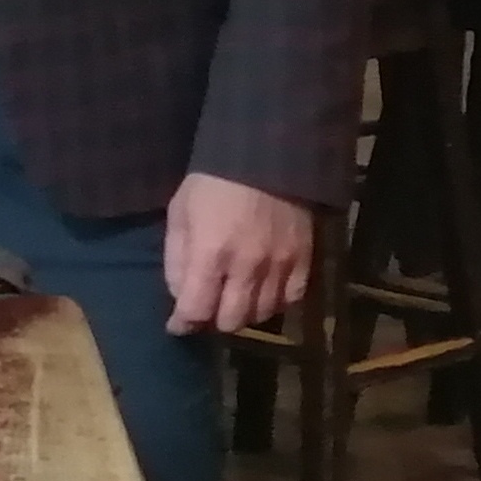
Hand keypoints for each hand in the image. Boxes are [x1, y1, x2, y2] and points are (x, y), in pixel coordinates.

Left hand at [164, 173, 316, 333]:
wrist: (264, 156)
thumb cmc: (212, 183)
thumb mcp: (180, 213)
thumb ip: (176, 258)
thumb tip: (179, 296)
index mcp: (211, 254)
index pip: (196, 310)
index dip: (183, 324)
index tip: (177, 324)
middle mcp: (247, 267)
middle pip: (231, 321)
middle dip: (213, 321)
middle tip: (207, 308)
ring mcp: (280, 265)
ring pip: (262, 315)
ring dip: (243, 313)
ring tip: (233, 299)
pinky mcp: (304, 260)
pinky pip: (291, 300)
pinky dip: (274, 303)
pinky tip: (262, 292)